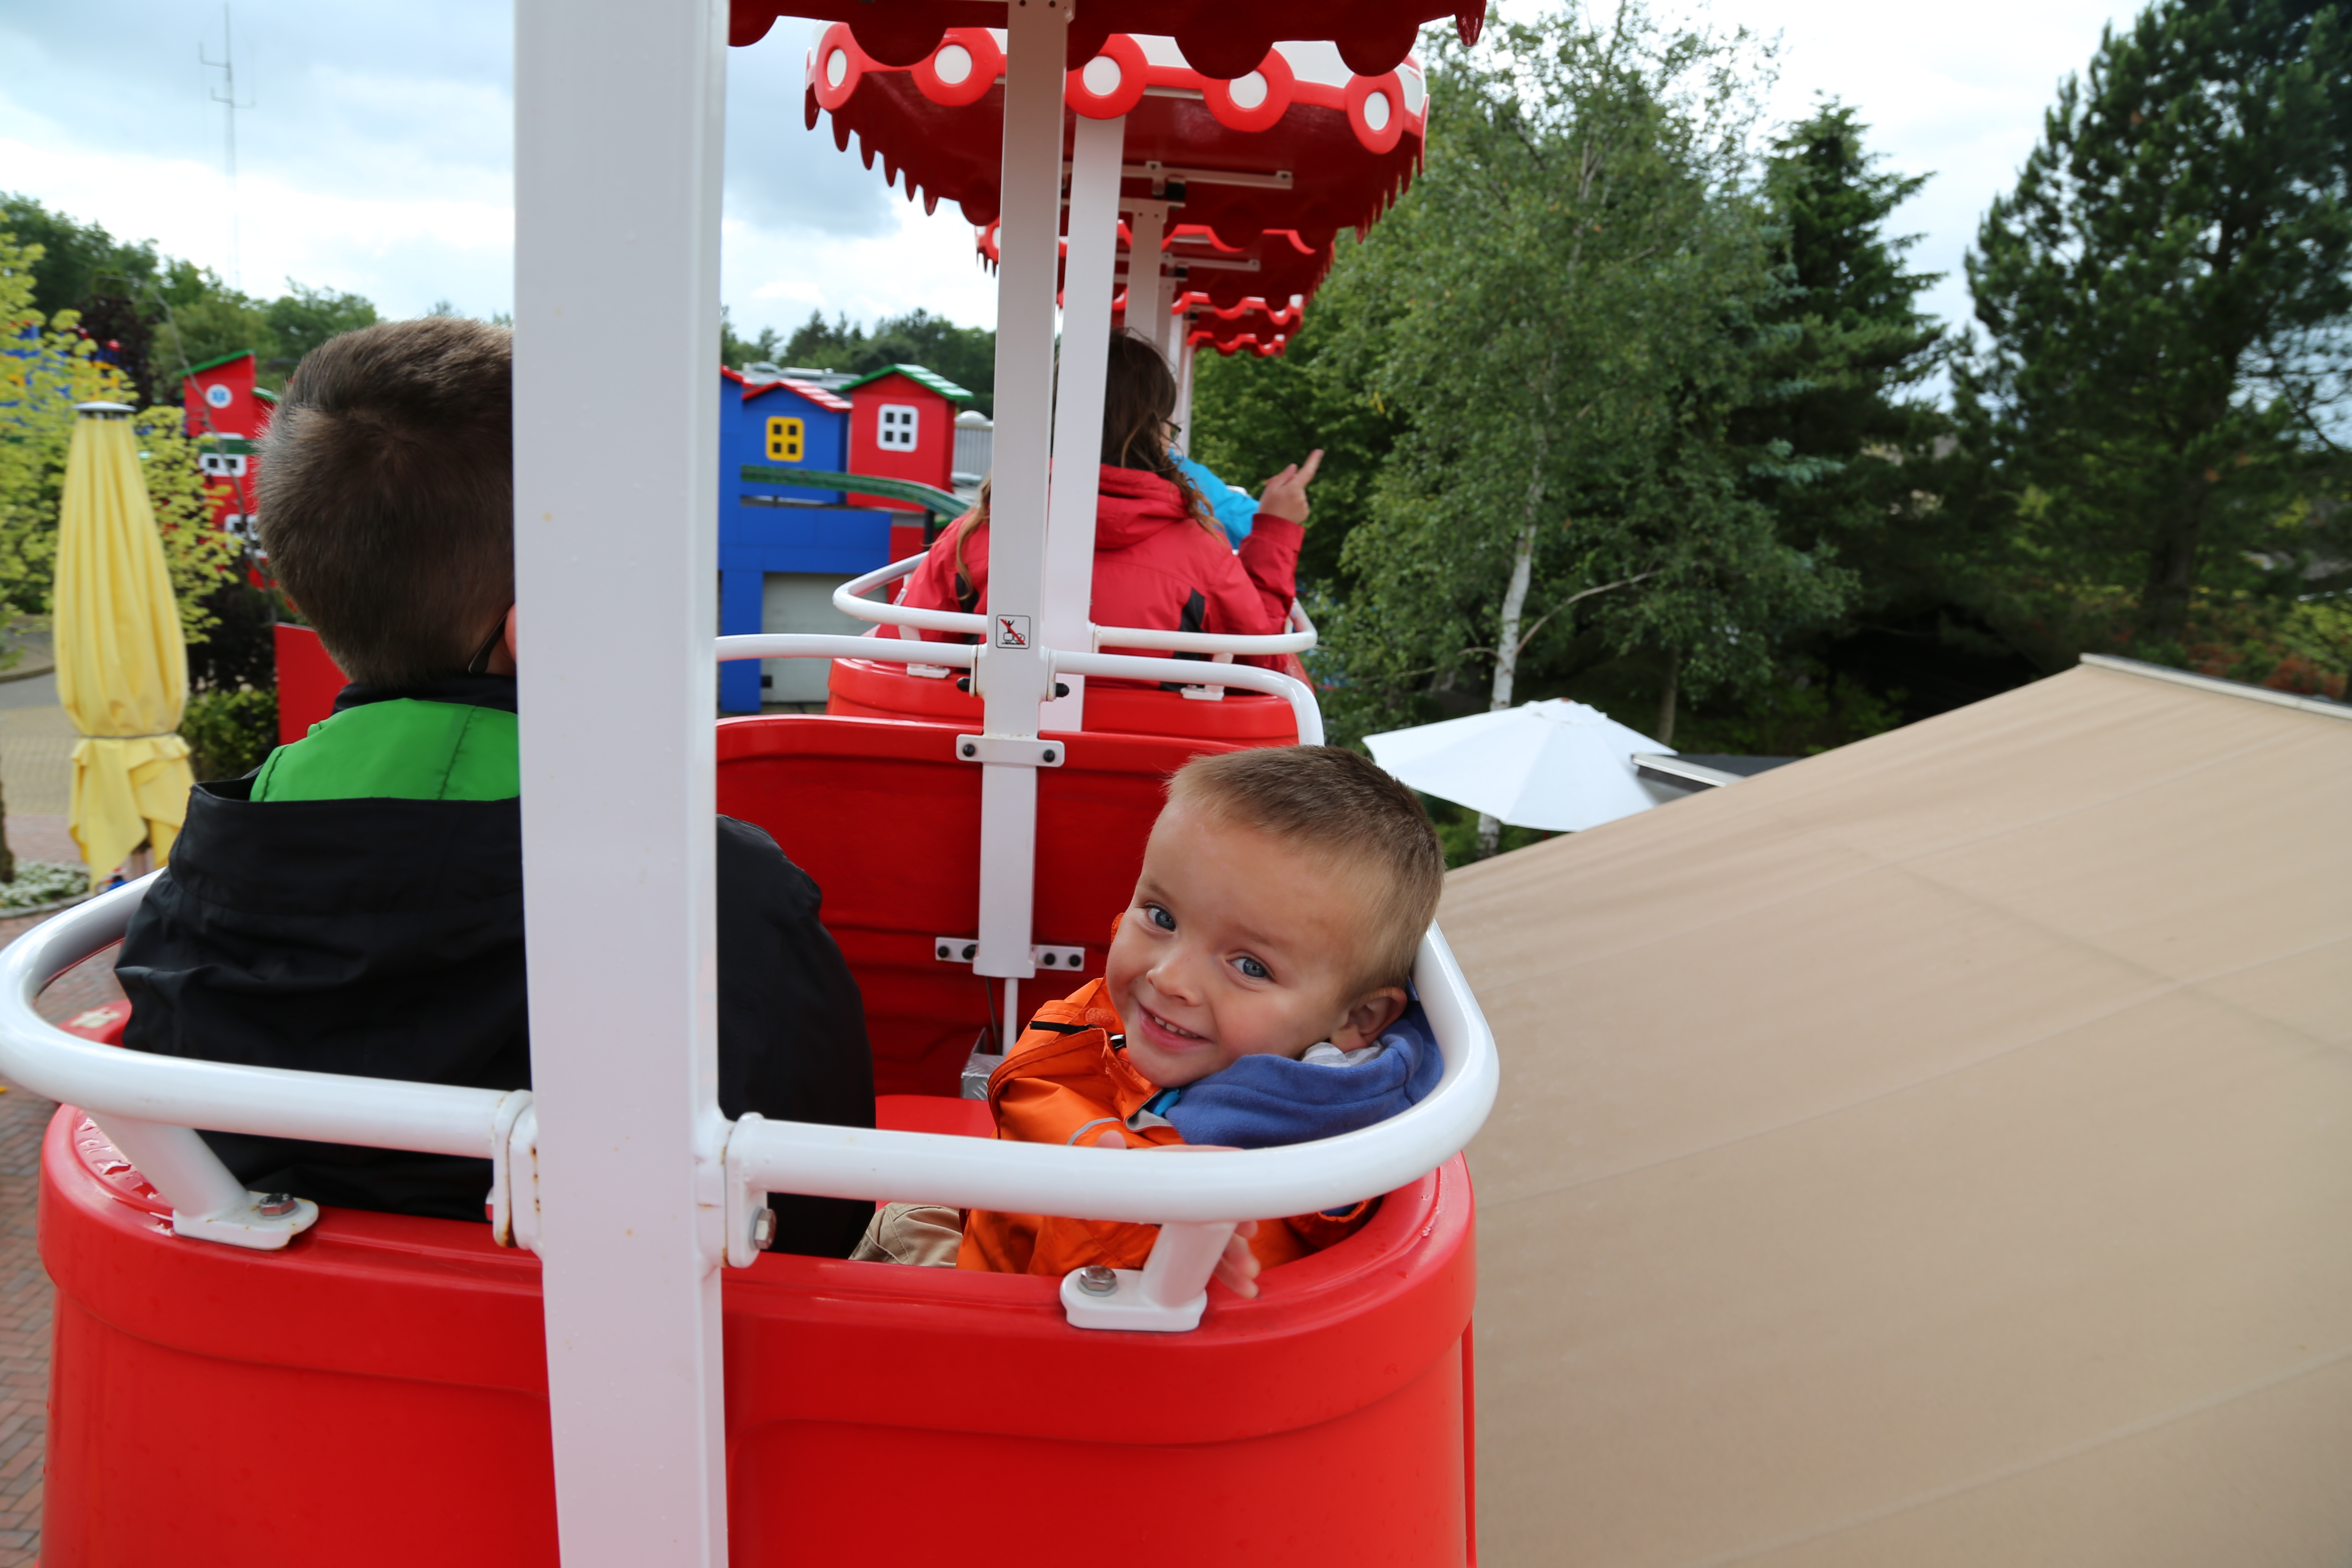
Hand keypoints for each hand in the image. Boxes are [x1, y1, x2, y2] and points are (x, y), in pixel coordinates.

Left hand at [1094, 1131, 1264, 1297]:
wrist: (1087, 1216)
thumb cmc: (1103, 1190)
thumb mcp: (1101, 1177)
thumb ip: (1106, 1158)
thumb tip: (1110, 1136)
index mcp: (1166, 1170)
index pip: (1202, 1165)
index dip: (1225, 1177)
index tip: (1245, 1189)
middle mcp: (1182, 1192)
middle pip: (1216, 1205)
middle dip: (1236, 1226)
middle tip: (1248, 1242)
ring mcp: (1184, 1219)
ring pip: (1217, 1234)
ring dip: (1236, 1255)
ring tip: (1246, 1276)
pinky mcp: (1182, 1243)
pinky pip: (1208, 1255)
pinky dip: (1225, 1271)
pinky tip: (1241, 1286)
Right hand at [1255, 449, 1322, 524]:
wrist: (1271, 532)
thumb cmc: (1268, 508)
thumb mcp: (1271, 489)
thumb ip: (1283, 476)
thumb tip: (1295, 467)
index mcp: (1294, 489)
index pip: (1307, 472)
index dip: (1313, 461)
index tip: (1319, 451)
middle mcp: (1302, 497)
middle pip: (1297, 483)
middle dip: (1286, 484)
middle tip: (1269, 489)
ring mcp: (1305, 506)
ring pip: (1297, 494)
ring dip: (1288, 495)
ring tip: (1276, 505)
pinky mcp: (1304, 513)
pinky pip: (1299, 503)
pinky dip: (1292, 504)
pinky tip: (1283, 511)